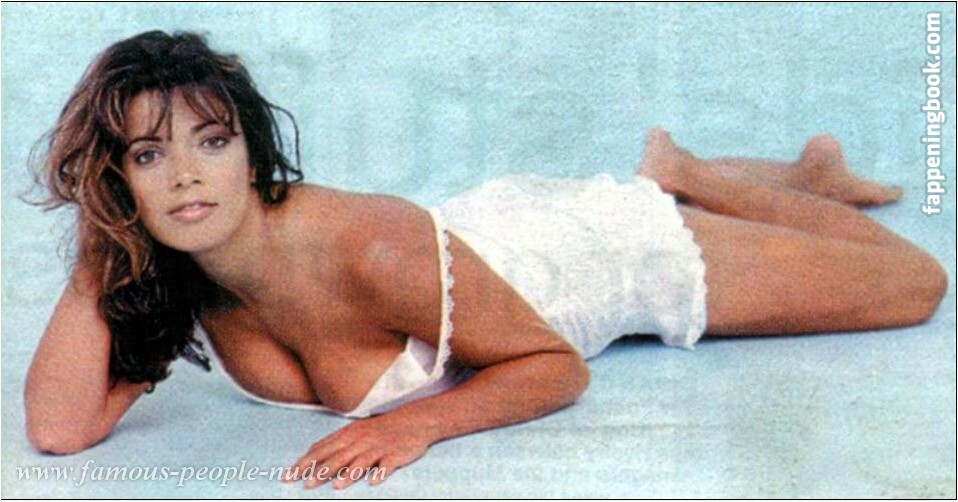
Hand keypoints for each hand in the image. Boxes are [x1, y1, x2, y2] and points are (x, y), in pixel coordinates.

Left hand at [284, 412, 432, 489]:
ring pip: (361, 461)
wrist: (412, 420)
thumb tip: (310, 456)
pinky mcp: (395, 454)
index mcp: (348, 434)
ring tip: (336, 486)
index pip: (322, 449)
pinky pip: (387, 464)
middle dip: (321, 470)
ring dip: (349, 474)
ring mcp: (378, 447)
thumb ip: (334, 444)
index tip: (289, 475)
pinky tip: (373, 482)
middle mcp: (361, 440)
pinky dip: (380, 473)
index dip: (305, 463)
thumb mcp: (355, 431)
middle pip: (338, 456)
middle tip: (306, 484)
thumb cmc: (379, 429)